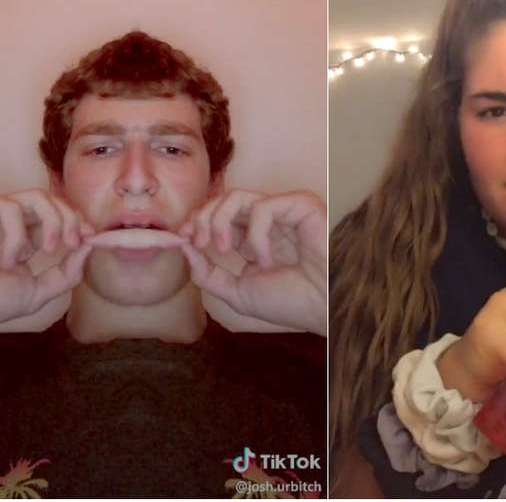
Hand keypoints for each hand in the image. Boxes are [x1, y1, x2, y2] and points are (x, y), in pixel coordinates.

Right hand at [0, 190, 94, 333]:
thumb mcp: (36, 292)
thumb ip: (66, 273)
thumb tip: (89, 248)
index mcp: (24, 237)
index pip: (58, 216)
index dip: (78, 222)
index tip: (91, 239)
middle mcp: (10, 221)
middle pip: (53, 201)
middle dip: (72, 219)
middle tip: (75, 241)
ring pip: (37, 196)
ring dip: (53, 222)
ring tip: (50, 249)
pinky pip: (11, 208)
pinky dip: (17, 235)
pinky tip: (8, 260)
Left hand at [176, 189, 327, 334]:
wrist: (324, 309)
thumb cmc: (290, 302)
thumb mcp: (237, 292)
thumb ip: (207, 274)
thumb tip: (183, 248)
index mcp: (251, 237)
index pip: (215, 215)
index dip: (195, 222)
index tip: (182, 239)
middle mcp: (265, 220)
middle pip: (221, 200)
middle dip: (201, 218)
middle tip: (197, 242)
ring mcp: (282, 211)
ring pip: (236, 196)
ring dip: (219, 221)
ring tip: (223, 249)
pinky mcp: (300, 205)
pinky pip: (263, 207)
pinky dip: (256, 235)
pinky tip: (265, 259)